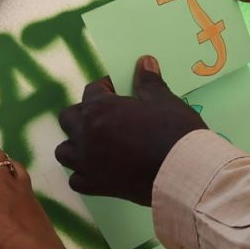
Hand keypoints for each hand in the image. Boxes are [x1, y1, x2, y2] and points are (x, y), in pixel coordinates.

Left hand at [55, 61, 206, 204]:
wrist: (185, 172)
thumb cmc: (174, 131)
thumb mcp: (163, 100)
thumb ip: (148, 82)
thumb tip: (145, 62)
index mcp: (99, 109)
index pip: (92, 90)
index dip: (107, 87)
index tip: (120, 90)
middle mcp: (86, 135)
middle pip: (69, 118)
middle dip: (84, 113)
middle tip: (107, 115)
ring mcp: (89, 163)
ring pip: (65, 151)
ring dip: (76, 144)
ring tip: (95, 143)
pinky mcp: (98, 186)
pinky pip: (76, 180)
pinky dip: (83, 174)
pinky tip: (98, 170)